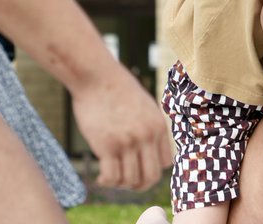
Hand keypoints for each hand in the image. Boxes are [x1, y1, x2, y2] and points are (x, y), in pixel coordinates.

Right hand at [71, 63, 171, 189]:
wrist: (97, 77)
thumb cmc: (117, 90)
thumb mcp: (144, 106)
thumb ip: (149, 127)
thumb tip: (148, 150)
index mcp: (158, 126)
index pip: (166, 163)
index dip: (152, 169)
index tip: (138, 167)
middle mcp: (147, 136)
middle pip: (151, 177)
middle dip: (139, 185)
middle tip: (125, 182)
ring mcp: (128, 142)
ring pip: (131, 180)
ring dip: (120, 184)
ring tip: (110, 176)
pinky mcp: (107, 145)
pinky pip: (112, 177)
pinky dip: (107, 182)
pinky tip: (101, 176)